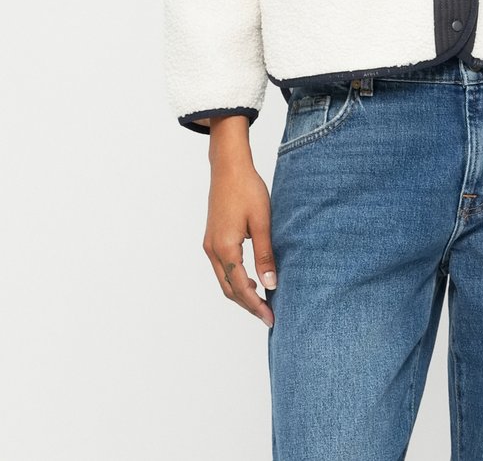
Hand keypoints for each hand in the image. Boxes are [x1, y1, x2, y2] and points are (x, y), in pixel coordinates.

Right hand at [202, 116, 276, 327]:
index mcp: (225, 248)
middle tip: (268, 315)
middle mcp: (212, 250)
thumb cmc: (247, 189)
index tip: (271, 317)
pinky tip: (250, 278)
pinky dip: (235, 279)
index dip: (256, 305)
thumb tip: (270, 285)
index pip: (240, 287)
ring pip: (223, 280)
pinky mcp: (211, 239)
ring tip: (262, 301)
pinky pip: (221, 268)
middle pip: (228, 289)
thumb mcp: (262, 222)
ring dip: (240, 293)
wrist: (228, 167)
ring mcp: (209, 245)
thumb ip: (265, 255)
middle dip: (248, 304)